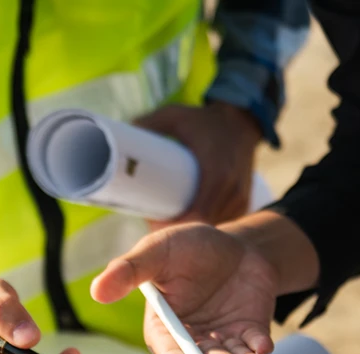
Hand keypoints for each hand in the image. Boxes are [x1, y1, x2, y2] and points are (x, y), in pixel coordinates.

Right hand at [91, 215, 298, 353]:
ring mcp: (223, 338)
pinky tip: (264, 349)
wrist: (232, 242)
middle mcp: (193, 338)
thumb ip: (129, 271)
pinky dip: (260, 351)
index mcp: (165, 326)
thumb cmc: (188, 247)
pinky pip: (254, 346)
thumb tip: (97, 290)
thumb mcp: (156, 251)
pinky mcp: (249, 332)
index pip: (170, 353)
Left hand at [135, 102, 261, 225]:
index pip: (196, 215)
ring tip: (168, 226)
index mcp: (216, 174)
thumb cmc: (204, 119)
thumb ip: (147, 123)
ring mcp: (239, 199)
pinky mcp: (242, 202)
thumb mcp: (174, 116)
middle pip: (202, 226)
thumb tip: (116, 135)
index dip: (174, 226)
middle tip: (154, 225)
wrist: (241, 120)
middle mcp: (231, 190)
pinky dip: (206, 226)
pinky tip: (191, 230)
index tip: (153, 224)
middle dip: (178, 231)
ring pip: (213, 226)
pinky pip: (222, 221)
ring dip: (192, 230)